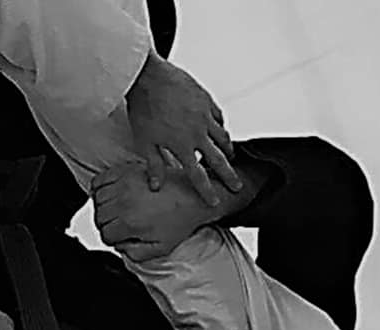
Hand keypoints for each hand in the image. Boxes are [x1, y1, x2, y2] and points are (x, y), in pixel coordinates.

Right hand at [91, 163, 220, 261]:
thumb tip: (119, 247)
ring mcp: (124, 185)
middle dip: (106, 224)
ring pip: (96, 199)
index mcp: (130, 223)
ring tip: (114, 210)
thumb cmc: (179, 221)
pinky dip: (99, 187)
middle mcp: (123, 203)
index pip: (105, 234)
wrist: (195, 197)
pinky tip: (109, 194)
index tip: (119, 236)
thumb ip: (136, 254)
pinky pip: (100, 179)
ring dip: (102, 206)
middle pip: (98, 217)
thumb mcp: (161, 248)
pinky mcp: (127, 172)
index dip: (112, 239)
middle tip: (117, 224)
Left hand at [126, 52, 241, 205]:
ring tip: (231, 158)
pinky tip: (222, 130)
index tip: (215, 202)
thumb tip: (156, 186)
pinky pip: (219, 117)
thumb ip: (153, 164)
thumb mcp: (144, 141)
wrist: (147, 77)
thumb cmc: (142, 109)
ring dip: (228, 150)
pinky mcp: (206, 100)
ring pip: (222, 137)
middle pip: (218, 159)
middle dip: (228, 175)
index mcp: (182, 146)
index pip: (198, 175)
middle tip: (237, 187)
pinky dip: (222, 127)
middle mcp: (198, 133)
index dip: (207, 191)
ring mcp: (204, 115)